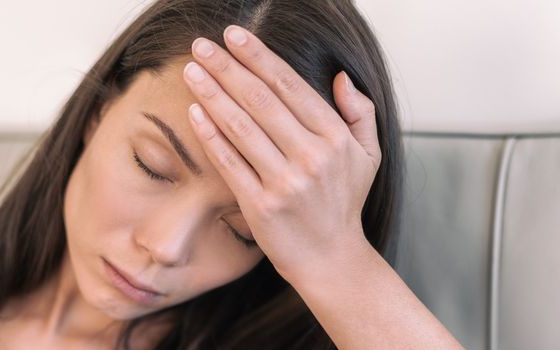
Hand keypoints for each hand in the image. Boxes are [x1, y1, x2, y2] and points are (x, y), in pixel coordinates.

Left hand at [182, 24, 381, 282]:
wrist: (331, 259)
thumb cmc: (343, 203)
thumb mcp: (367, 155)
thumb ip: (359, 112)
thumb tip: (341, 77)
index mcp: (335, 137)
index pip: (289, 86)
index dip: (258, 57)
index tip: (234, 36)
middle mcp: (311, 156)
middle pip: (260, 100)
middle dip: (227, 68)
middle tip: (201, 45)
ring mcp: (285, 182)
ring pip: (241, 127)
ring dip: (212, 94)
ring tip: (192, 70)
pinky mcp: (261, 205)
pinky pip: (230, 162)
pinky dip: (210, 135)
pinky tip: (194, 111)